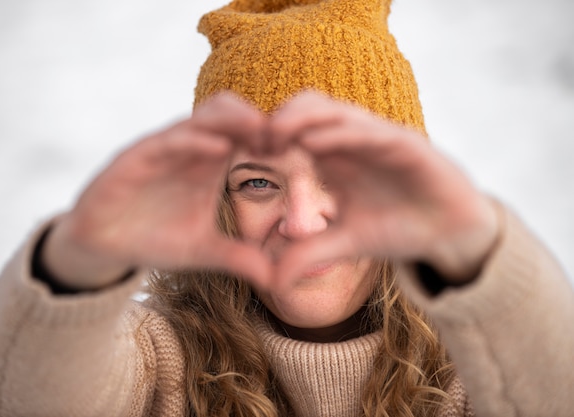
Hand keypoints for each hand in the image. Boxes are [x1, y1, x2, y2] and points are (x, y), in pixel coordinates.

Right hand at [43, 93, 271, 288]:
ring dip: (235, 120)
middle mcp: (192, 149)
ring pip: (205, 116)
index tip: (301, 154)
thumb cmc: (153, 239)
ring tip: (262, 134)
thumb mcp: (202, 251)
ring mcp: (165, 149)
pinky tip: (219, 149)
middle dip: (261, 122)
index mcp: (210, 165)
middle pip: (232, 114)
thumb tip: (276, 280)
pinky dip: (196, 140)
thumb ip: (237, 258)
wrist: (103, 245)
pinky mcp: (137, 156)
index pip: (247, 136)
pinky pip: (170, 139)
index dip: (275, 139)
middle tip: (286, 142)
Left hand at [267, 91, 498, 283]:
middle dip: (278, 119)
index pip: (295, 130)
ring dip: (301, 118)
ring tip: (273, 134)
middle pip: (307, 109)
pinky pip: (367, 130)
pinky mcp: (404, 143)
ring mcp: (377, 138)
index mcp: (334, 157)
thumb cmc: (398, 228)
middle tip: (254, 141)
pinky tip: (313, 145)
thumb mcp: (345, 243)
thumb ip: (308, 254)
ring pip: (333, 111)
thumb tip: (271, 283)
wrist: (450, 233)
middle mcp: (351, 141)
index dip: (266, 137)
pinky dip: (339, 133)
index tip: (243, 153)